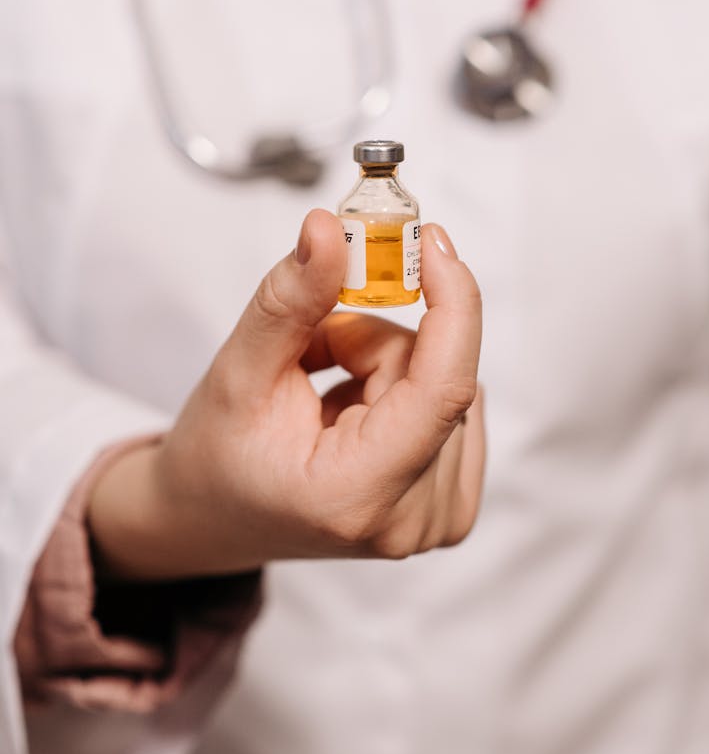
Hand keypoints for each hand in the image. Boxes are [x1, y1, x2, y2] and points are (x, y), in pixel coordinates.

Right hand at [88, 210, 483, 578]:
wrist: (213, 519)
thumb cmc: (215, 459)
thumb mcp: (238, 371)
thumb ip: (291, 299)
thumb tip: (330, 230)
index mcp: (357, 496)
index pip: (443, 389)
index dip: (451, 304)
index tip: (429, 242)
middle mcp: (411, 523)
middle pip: (432, 376)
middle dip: (371, 342)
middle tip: (307, 351)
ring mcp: (437, 521)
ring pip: (444, 383)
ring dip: (382, 364)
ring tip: (319, 395)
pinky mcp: (451, 506)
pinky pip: (451, 404)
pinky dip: (402, 388)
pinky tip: (352, 414)